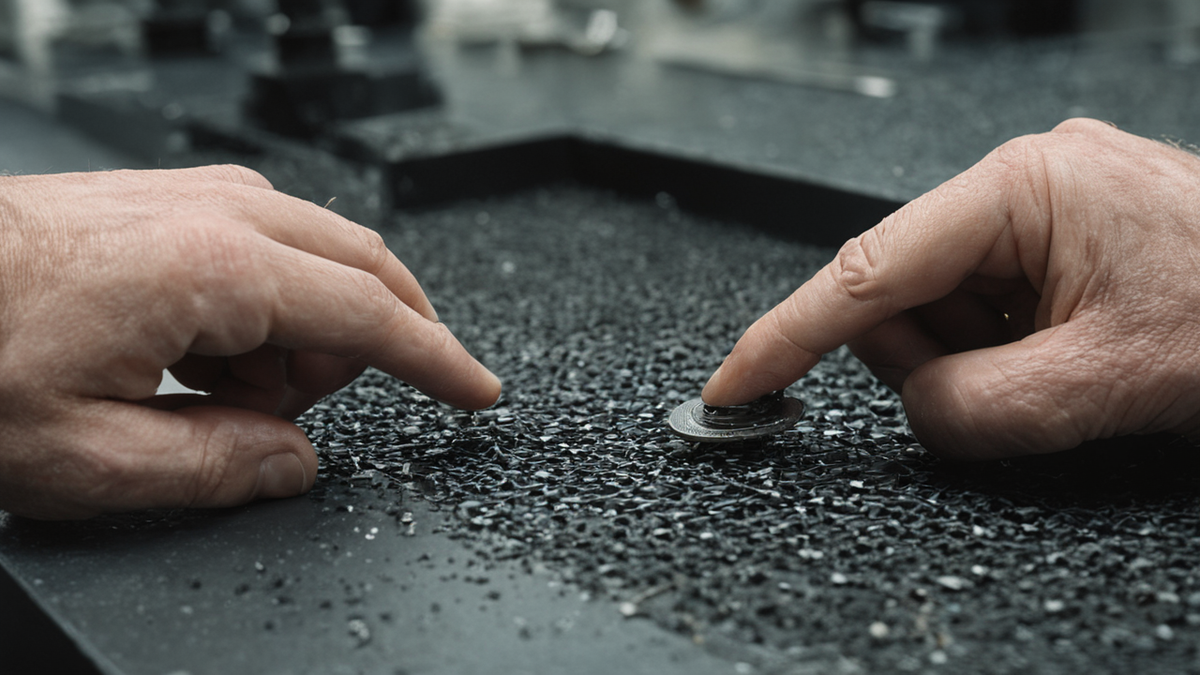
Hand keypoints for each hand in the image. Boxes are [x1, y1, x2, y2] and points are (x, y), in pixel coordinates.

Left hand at [0, 166, 499, 518]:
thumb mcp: (89, 458)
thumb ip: (220, 468)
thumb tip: (296, 464)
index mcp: (216, 270)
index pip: (373, 317)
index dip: (441, 362)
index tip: (479, 390)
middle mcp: (217, 214)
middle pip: (365, 268)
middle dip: (372, 345)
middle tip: (295, 413)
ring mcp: (192, 195)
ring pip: (318, 256)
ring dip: (305, 331)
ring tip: (217, 391)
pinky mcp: (168, 199)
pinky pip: (267, 244)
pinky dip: (267, 304)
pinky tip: (200, 351)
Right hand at [703, 119, 1199, 458]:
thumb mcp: (1100, 387)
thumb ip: (971, 408)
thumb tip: (914, 407)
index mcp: (1022, 188)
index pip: (865, 272)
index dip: (784, 336)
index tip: (734, 383)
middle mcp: (1025, 181)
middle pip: (899, 293)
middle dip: (929, 357)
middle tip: (1010, 387)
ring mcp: (1042, 206)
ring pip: (940, 307)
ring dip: (978, 358)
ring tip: (1064, 368)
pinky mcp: (1059, 236)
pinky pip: (984, 307)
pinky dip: (1007, 349)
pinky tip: (1070, 354)